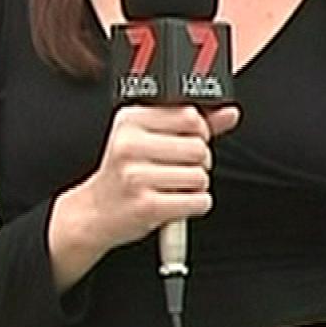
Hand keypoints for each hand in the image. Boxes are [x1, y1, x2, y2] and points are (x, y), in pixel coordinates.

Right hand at [59, 104, 240, 254]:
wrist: (96, 213)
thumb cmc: (126, 174)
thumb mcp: (152, 139)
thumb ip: (192, 125)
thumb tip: (229, 113)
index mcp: (130, 120)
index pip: (190, 116)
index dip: (198, 132)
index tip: (186, 143)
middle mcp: (129, 145)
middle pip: (199, 147)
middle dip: (199, 162)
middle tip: (178, 170)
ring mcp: (136, 176)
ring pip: (200, 176)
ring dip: (196, 186)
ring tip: (173, 187)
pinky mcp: (146, 206)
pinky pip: (198, 201)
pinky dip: (196, 205)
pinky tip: (176, 203)